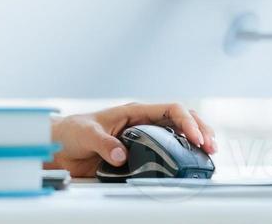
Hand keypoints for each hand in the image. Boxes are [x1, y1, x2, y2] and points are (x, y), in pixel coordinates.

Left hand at [48, 102, 216, 177]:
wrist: (61, 146)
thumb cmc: (72, 132)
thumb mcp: (86, 134)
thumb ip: (103, 143)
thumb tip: (121, 155)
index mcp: (134, 111)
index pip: (169, 110)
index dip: (186, 121)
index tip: (196, 137)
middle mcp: (143, 122)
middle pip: (180, 119)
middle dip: (200, 129)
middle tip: (211, 146)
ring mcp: (144, 136)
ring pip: (178, 134)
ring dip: (195, 141)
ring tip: (209, 153)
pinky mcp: (140, 152)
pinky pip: (167, 151)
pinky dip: (183, 155)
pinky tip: (191, 162)